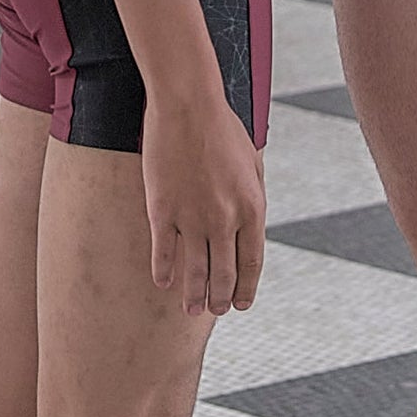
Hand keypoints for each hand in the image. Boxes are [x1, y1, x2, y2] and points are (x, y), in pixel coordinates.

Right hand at [140, 85, 267, 315]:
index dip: (247, 287)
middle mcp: (225, 219)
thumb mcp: (253, 163)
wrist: (188, 105)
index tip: (241, 304)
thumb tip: (251, 224)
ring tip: (192, 309)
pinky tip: (163, 282)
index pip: (252, 262)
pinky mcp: (162, 210)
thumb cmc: (223, 128)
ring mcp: (193, 217)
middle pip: (224, 273)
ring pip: (194, 271)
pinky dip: (164, 272)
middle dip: (220, 298)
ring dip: (194, 295)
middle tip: (215, 311)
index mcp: (252, 207)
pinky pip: (164, 252)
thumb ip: (254, 196)